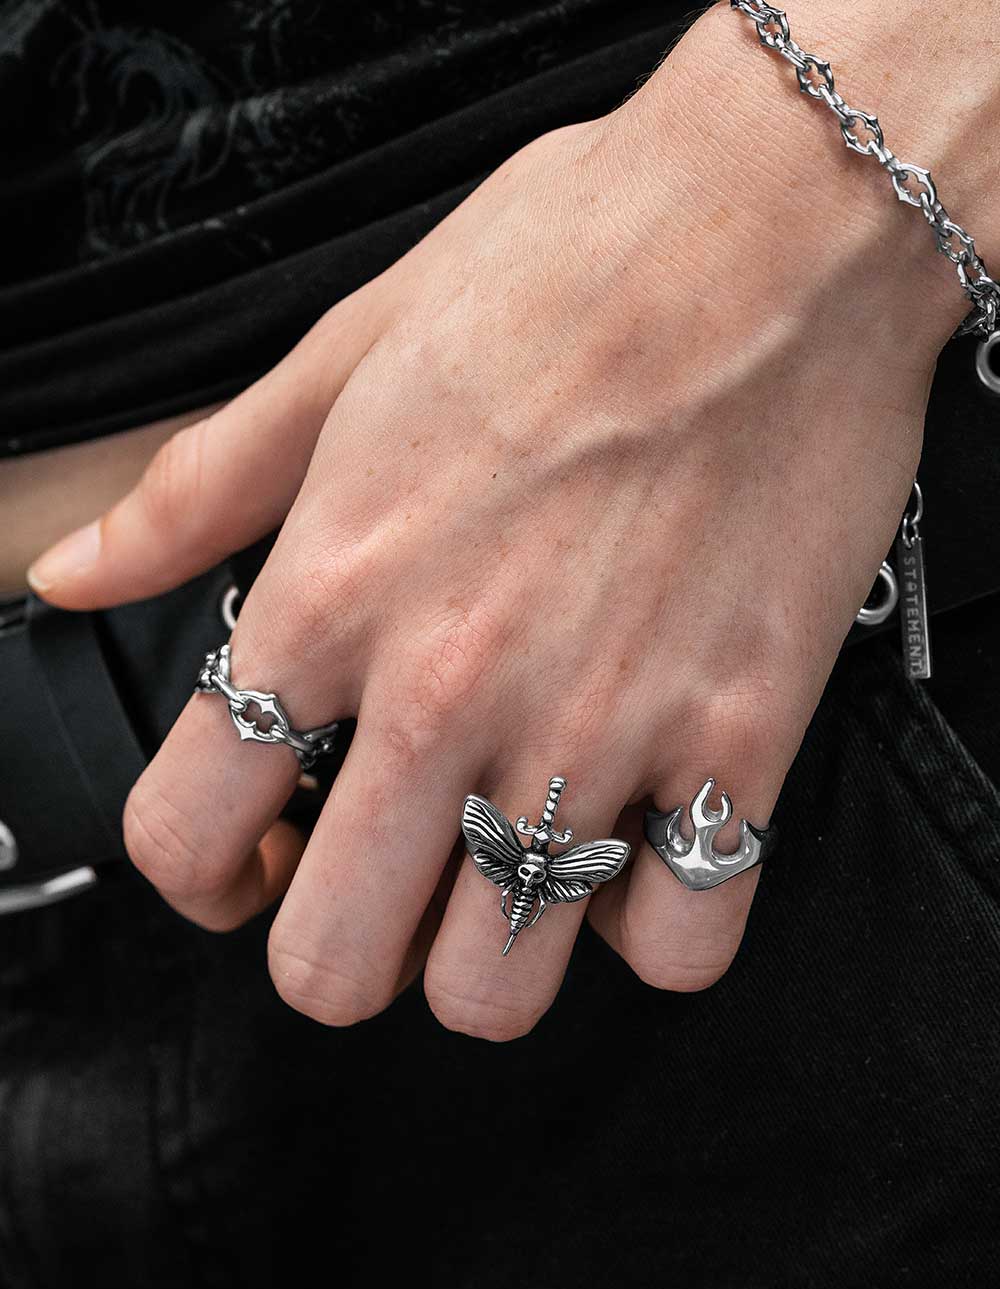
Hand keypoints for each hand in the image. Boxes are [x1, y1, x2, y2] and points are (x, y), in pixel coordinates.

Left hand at [29, 4, 963, 1037]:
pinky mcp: (740, 744)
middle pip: (331, 966)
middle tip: (378, 888)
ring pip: (497, 992)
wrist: (777, 228)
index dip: (200, 881)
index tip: (248, 862)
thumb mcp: (342, 357)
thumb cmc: (569, 267)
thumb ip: (197, 492)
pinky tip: (639, 852)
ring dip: (487, 958)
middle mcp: (446, 694)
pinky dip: (651, 929)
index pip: (187, 836)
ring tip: (509, 875)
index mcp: (330, 601)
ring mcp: (597, 734)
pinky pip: (681, 944)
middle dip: (338, 952)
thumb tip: (80, 575)